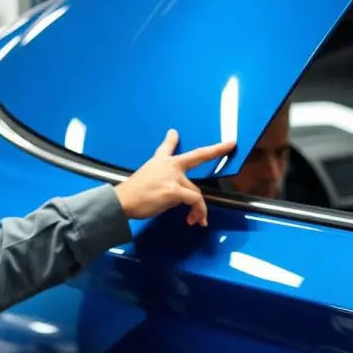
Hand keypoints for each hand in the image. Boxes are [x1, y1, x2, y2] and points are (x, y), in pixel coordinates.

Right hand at [114, 129, 234, 225]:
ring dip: (199, 208)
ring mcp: (173, 176)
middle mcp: (169, 165)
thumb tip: (170, 190)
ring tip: (196, 219)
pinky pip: (195, 201)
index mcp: (159, 162)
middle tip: (230, 144)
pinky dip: (198, 212)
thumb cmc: (132, 195)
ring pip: (196, 191)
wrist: (122, 202)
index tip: (174, 133)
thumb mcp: (144, 178)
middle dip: (216, 149)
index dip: (172, 139)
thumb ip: (158, 178)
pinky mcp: (175, 190)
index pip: (167, 146)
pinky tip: (193, 220)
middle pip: (197, 157)